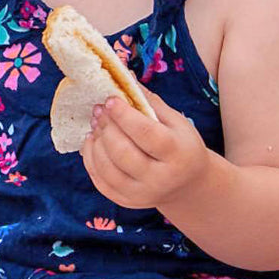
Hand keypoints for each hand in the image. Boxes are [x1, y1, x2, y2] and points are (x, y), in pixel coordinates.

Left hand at [81, 89, 209, 209]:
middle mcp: (160, 179)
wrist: (187, 184)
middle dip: (106, 127)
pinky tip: (93, 141)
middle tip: (98, 109)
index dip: (123, 115)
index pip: (146, 134)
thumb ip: (150, 101)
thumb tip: (124, 76)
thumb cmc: (180, 145)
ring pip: (107, 168)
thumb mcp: (176, 122)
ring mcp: (142, 194)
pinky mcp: (126, 202)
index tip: (110, 100)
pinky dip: (90, 158)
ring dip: (96, 141)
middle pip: (123, 152)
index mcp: (177, 154)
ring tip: (96, 123)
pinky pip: (99, 180)